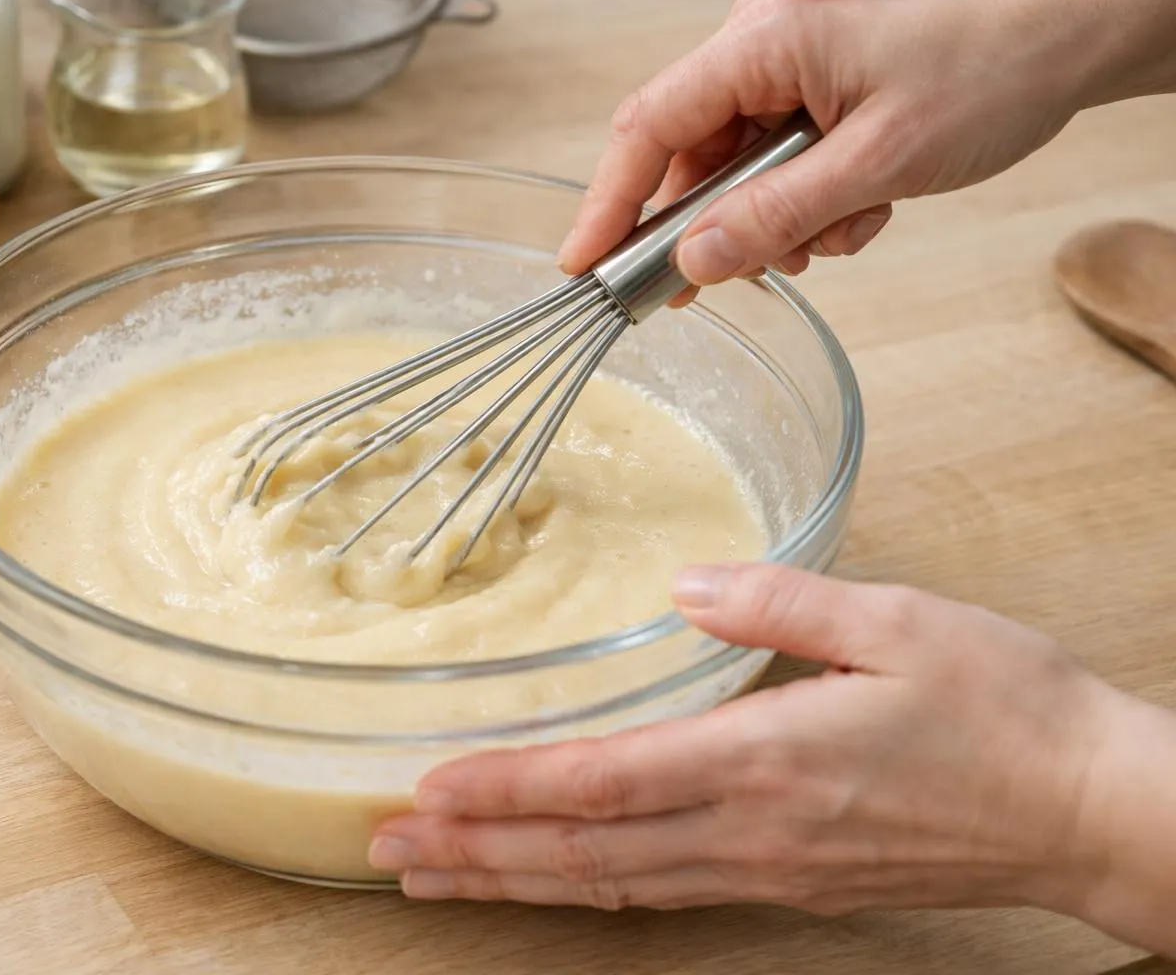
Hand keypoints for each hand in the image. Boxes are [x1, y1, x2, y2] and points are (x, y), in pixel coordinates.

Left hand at [370, 564, 1133, 922]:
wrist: (1089, 813)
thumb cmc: (1006, 712)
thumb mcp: (898, 621)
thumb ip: (777, 602)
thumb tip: (683, 589)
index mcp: (766, 758)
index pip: (603, 782)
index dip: (506, 790)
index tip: (429, 791)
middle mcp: (751, 830)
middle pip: (584, 850)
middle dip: (478, 852)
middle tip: (390, 846)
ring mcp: (766, 868)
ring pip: (614, 883)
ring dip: (517, 881)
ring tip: (439, 877)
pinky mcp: (789, 882)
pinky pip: (664, 892)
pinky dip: (590, 888)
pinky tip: (555, 880)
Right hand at [558, 0, 1168, 290]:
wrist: (1074, 30)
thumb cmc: (994, 65)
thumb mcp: (879, 161)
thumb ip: (776, 215)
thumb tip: (694, 261)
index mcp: (762, 40)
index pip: (650, 127)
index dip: (608, 203)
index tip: (583, 268)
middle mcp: (761, 44)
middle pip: (690, 155)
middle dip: (716, 226)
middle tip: (730, 282)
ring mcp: (788, 63)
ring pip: (737, 169)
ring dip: (776, 220)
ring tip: (839, 231)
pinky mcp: (815, 85)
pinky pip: (777, 161)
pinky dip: (808, 200)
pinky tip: (859, 208)